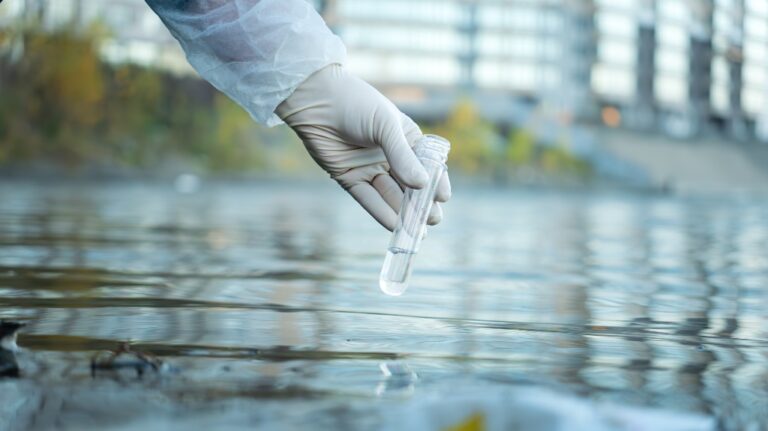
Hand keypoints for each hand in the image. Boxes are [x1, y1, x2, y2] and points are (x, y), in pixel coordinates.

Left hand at [276, 64, 450, 230]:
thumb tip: (422, 185)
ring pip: (391, 195)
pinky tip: (393, 225)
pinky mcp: (350, 178)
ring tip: (417, 230)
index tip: (443, 197)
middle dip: (422, 204)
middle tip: (433, 219)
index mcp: (406, 139)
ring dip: (403, 213)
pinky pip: (369, 199)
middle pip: (410, 185)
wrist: (317, 100)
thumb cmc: (356, 104)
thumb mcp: (385, 126)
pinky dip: (381, 212)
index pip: (427, 165)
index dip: (436, 181)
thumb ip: (402, 156)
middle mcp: (390, 156)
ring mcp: (370, 168)